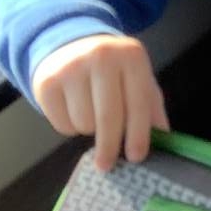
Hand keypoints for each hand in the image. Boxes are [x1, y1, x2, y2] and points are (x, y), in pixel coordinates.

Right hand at [32, 33, 168, 170]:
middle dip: (110, 146)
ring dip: (89, 130)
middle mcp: (102, 57)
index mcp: (131, 56)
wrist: (70, 46)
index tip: (136, 158)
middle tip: (107, 165)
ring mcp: (71, 67)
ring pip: (84, 122)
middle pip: (108, 117)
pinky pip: (61, 124)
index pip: (138, 103)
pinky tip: (72, 110)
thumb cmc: (113, 70)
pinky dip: (69, 127)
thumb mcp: (138, 79)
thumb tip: (163, 139)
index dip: (138, 134)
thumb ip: (151, 107)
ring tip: (91, 115)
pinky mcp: (46, 82)